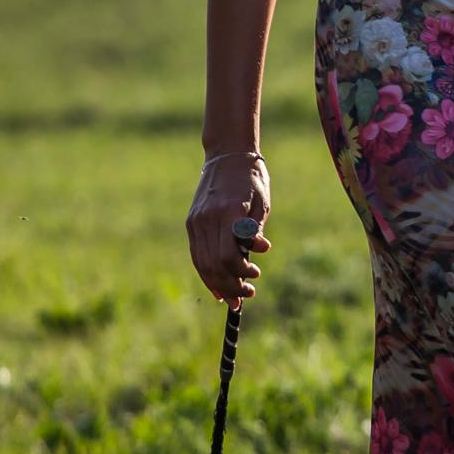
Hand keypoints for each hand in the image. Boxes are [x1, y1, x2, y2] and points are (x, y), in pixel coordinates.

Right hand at [187, 153, 272, 307]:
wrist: (227, 155)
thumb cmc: (251, 178)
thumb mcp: (262, 201)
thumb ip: (256, 228)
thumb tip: (260, 250)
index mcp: (228, 212)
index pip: (227, 255)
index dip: (240, 273)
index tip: (255, 277)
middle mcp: (207, 218)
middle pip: (213, 264)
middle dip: (230, 285)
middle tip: (246, 297)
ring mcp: (196, 221)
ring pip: (202, 263)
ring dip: (218, 284)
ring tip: (234, 298)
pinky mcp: (191, 222)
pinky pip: (197, 254)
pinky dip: (206, 272)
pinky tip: (218, 286)